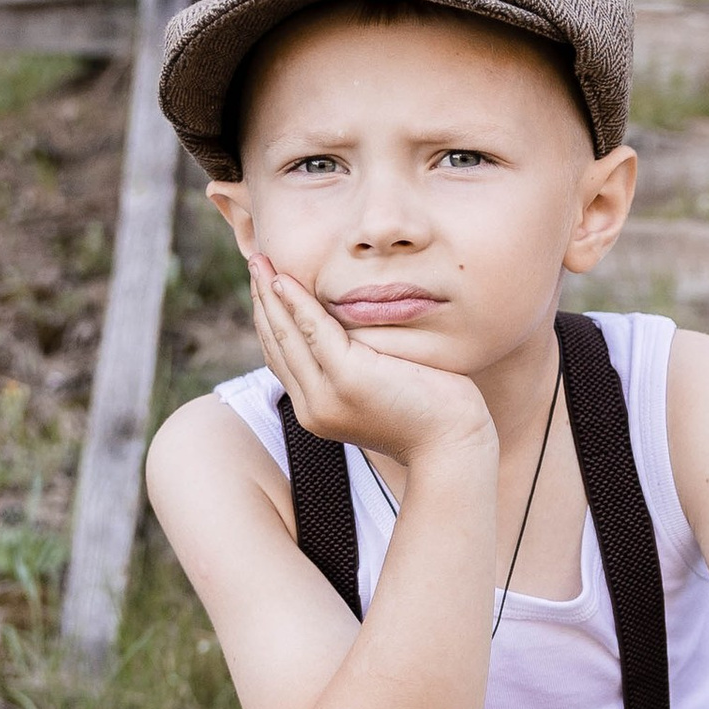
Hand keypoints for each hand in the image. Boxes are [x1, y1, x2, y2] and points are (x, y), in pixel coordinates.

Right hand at [250, 254, 494, 475]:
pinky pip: (313, 331)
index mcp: (318, 410)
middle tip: (255, 262)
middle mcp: (313, 407)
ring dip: (269, 295)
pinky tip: (284, 280)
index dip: (269, 320)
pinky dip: (296, 303)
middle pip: (277, 345)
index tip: (265, 286)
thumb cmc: (432, 415)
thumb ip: (360, 367)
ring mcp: (327, 397)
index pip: (283, 359)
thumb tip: (356, 336)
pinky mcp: (348, 381)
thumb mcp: (384, 389)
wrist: (453, 446)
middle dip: (262, 301)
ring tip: (259, 262)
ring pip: (287, 336)